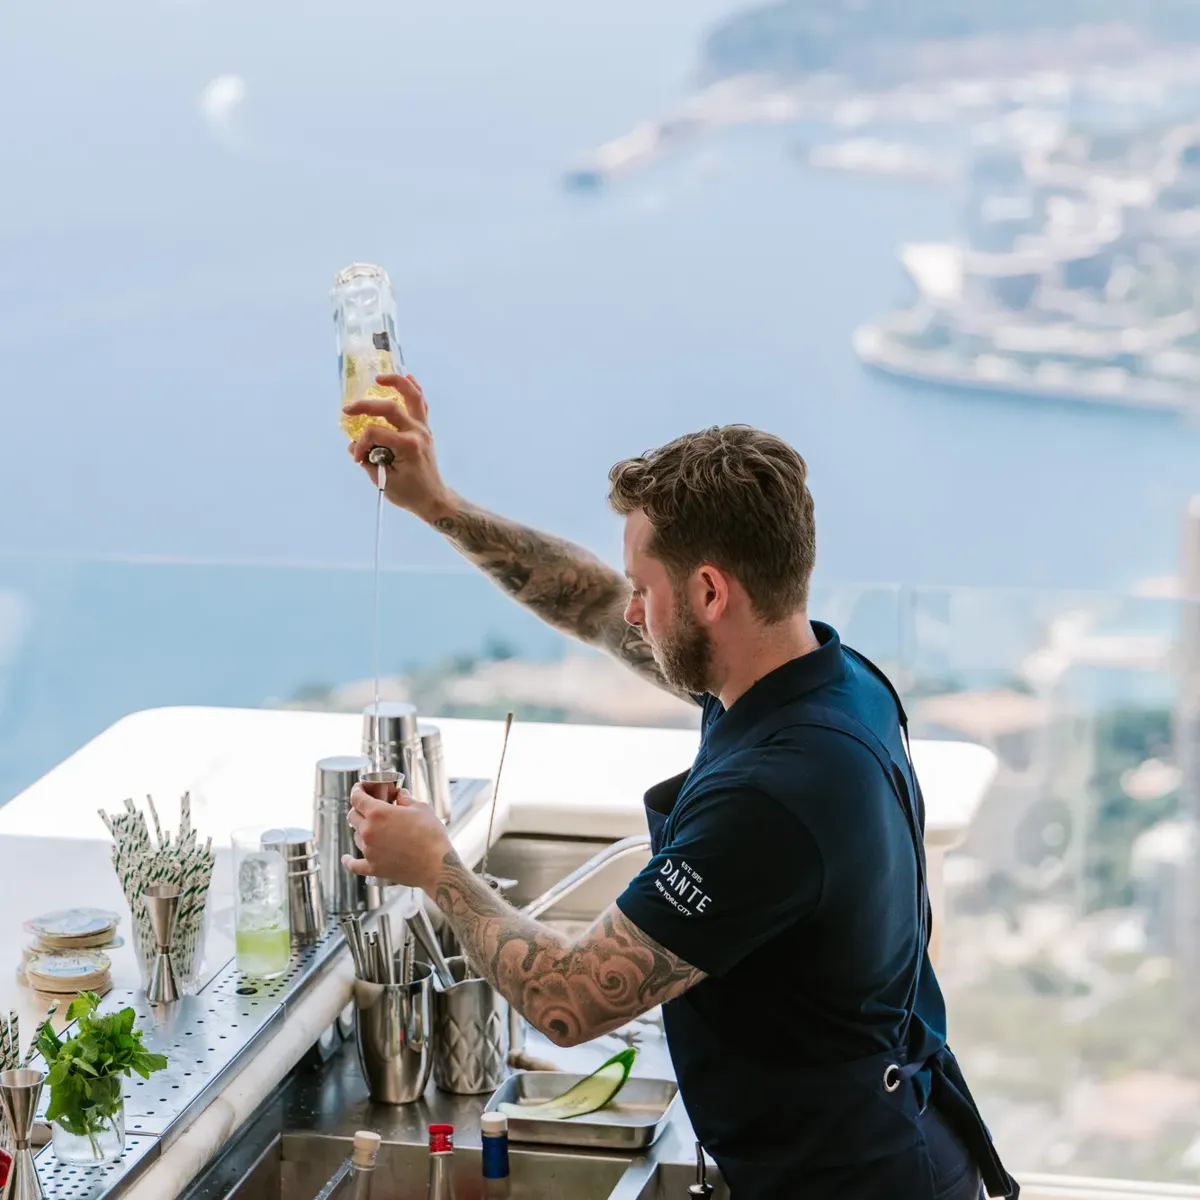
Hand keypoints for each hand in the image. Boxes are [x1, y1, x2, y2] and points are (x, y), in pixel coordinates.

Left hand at [343, 783, 450, 892]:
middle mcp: (369, 831)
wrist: (436, 865)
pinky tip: (346, 859)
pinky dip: (349, 861)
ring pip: (356, 836)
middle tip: (368, 807)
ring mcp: (369, 851)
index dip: (356, 790)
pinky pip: (354, 865)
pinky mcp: (373, 868)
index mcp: (378, 813)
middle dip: (358, 809)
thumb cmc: (431, 835)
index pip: (357, 798)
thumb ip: (406, 799)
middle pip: (353, 816)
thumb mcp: (421, 808)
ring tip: (374, 829)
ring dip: (361, 830)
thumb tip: (400, 795)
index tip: (358, 788)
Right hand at [344, 375, 454, 522]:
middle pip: (389, 408)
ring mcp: (423, 428)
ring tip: (379, 378)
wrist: (432, 498)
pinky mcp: (424, 429)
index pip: (375, 433)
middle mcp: (417, 432)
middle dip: (365, 407)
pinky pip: (421, 404)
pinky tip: (407, 377)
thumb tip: (353, 446)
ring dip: (396, 383)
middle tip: (347, 410)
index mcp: (408, 445)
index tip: (358, 458)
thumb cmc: (409, 493)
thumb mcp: (384, 480)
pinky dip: (414, 390)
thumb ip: (367, 461)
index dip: (361, 444)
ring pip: (412, 397)